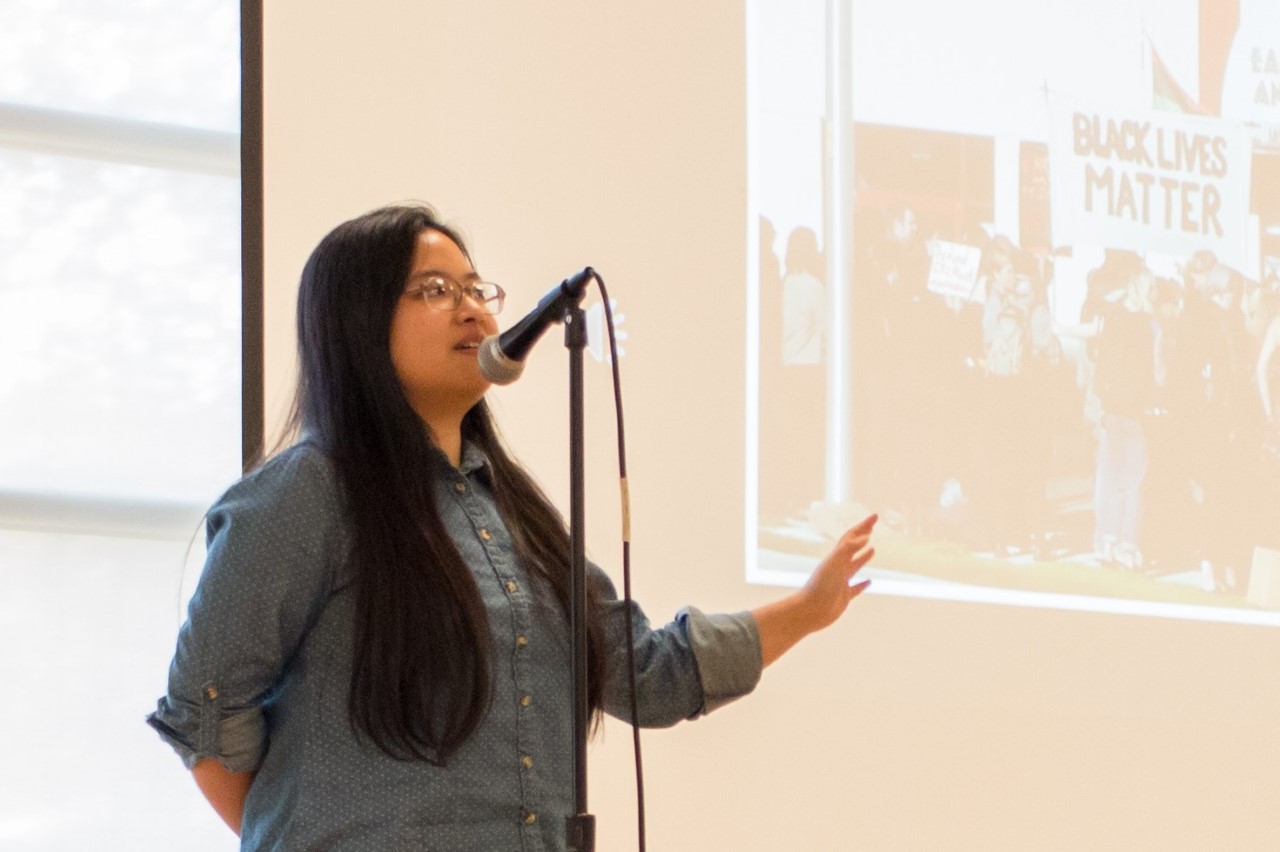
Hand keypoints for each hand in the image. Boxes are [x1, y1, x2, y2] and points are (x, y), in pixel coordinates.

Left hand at [753, 513, 877, 667]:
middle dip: (863, 535)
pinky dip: (863, 584)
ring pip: (854, 566)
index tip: (875, 516)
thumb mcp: (835, 564)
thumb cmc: (820, 587)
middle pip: (853, 547)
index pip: (852, 536)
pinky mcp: (843, 597)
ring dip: (863, 557)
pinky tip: (869, 582)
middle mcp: (838, 566)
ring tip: (872, 549)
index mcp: (836, 557)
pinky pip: (855, 588)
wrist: (808, 611)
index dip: (864, 525)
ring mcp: (840, 581)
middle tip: (873, 525)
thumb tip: (866, 536)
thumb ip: (849, 549)